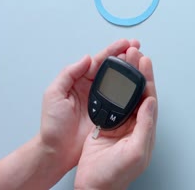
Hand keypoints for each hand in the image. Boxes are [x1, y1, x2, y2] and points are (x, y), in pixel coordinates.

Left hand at [39, 39, 140, 171]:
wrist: (58, 150)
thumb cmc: (52, 125)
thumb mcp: (53, 94)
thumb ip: (68, 74)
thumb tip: (86, 58)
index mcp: (79, 81)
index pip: (98, 61)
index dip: (113, 51)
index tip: (125, 44)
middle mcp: (92, 88)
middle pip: (112, 68)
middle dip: (125, 56)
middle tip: (137, 48)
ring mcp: (102, 101)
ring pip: (119, 82)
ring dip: (130, 71)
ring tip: (141, 62)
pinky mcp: (109, 113)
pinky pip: (123, 99)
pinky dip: (131, 91)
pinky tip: (139, 85)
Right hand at [74, 47, 157, 189]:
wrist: (93, 187)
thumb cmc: (114, 175)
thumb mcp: (135, 151)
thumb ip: (145, 126)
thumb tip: (151, 102)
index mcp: (145, 130)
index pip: (149, 98)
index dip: (148, 78)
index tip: (145, 61)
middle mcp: (135, 125)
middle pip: (139, 92)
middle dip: (138, 72)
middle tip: (135, 52)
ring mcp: (121, 125)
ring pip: (126, 95)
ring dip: (125, 77)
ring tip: (125, 59)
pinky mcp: (106, 126)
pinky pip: (112, 102)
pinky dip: (112, 88)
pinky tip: (110, 78)